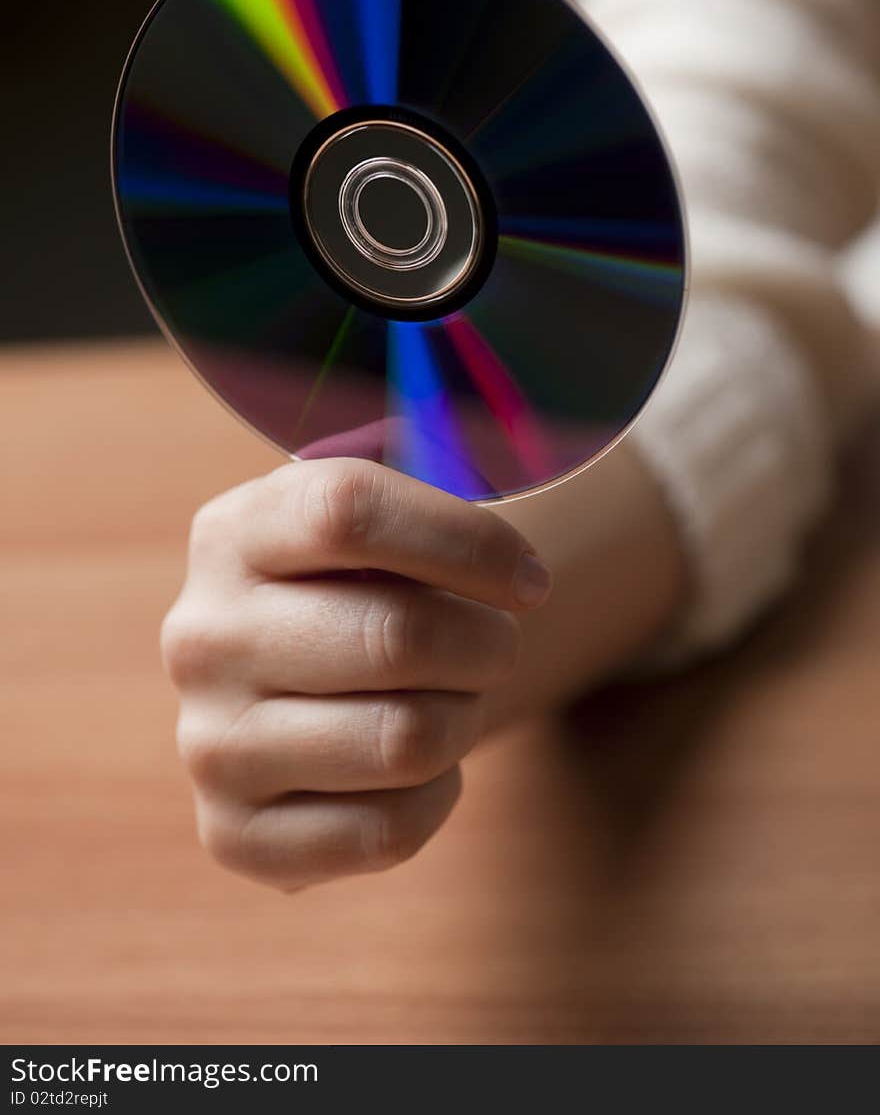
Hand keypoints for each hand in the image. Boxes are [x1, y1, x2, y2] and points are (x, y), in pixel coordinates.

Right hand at [160, 458, 551, 892]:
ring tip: (452, 698)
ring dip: (464, 718)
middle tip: (495, 644)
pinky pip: (385, 831)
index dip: (468, 543)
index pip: (350, 512)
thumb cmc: (366, 584)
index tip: (530, 579)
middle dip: (486, 643)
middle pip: (397, 636)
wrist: (301, 688)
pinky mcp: (232, 833)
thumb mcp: (383, 510)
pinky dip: (437, 797)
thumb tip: (521, 450)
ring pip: (405, 740)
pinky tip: (418, 767)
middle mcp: (201, 636)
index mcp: (231, 532)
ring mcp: (209, 741)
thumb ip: (437, 466)